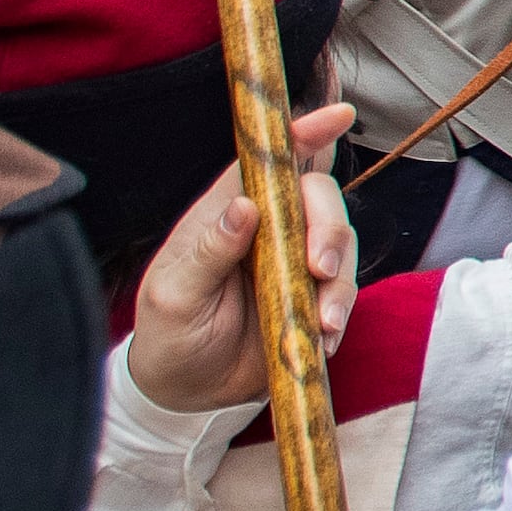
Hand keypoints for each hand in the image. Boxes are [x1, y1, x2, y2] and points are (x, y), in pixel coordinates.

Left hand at [127, 100, 360, 413]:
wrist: (185, 394)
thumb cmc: (167, 335)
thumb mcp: (173, 296)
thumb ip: (207, 252)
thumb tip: (244, 207)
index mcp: (226, 212)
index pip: (267, 162)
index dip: (304, 133)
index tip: (338, 115)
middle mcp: (267, 228)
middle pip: (319, 198)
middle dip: (329, 228)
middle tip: (319, 270)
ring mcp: (293, 262)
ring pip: (341, 244)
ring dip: (340, 280)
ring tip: (322, 323)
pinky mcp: (311, 297)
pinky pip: (344, 291)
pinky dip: (341, 313)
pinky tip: (322, 338)